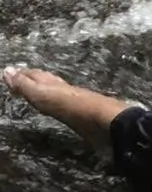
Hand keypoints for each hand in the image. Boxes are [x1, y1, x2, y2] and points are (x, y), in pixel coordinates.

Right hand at [2, 66, 126, 149]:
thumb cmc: (70, 106)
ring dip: (45, 89)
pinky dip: (56, 102)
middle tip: (21, 78)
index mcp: (52, 83)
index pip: (33, 75)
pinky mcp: (81, 116)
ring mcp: (73, 102)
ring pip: (56, 91)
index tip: (9, 72)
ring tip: (37, 91)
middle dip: (33, 79)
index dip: (21, 74)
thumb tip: (6, 70)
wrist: (102, 121)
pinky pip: (63, 105)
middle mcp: (63, 89)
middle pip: (45, 81)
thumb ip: (24, 85)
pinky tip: (59, 107)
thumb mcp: (41, 94)